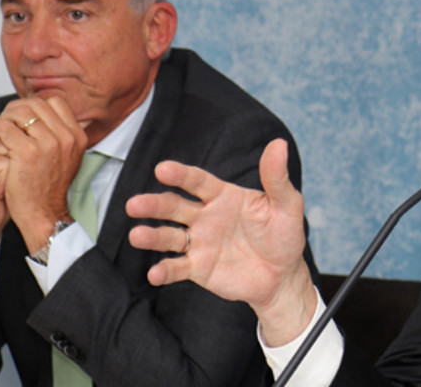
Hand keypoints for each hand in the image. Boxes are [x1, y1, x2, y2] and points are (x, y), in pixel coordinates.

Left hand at [0, 96, 86, 251]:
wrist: (44, 212)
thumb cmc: (49, 186)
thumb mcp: (66, 157)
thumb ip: (60, 135)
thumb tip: (46, 114)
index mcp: (76, 136)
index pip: (56, 103)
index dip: (36, 104)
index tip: (24, 113)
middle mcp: (66, 137)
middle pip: (37, 105)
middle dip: (17, 107)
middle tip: (5, 116)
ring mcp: (48, 144)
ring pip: (20, 113)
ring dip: (4, 115)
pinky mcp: (26, 152)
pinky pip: (5, 127)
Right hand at [127, 139, 315, 344]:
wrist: (283, 276)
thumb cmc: (284, 235)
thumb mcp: (286, 205)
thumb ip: (277, 178)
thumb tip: (279, 144)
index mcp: (223, 196)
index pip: (198, 182)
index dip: (180, 175)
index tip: (162, 169)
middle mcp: (205, 217)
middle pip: (174, 206)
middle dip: (154, 204)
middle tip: (134, 204)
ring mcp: (200, 243)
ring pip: (169, 236)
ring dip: (152, 236)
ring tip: (136, 235)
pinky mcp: (198, 268)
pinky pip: (177, 268)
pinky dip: (165, 271)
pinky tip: (154, 274)